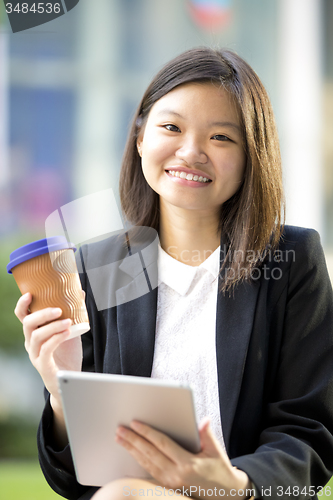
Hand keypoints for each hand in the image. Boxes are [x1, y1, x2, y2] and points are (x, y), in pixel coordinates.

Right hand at [14, 292, 82, 403]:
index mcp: (34, 332)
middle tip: (58, 309)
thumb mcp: (70, 329)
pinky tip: (67, 333)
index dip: (23, 305)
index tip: (30, 294)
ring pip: (37, 336)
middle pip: (28, 324)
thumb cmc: (68, 353)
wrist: (71, 378)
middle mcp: (31, 342)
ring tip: (68, 321)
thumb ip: (73, 313)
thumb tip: (79, 292)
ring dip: (53, 326)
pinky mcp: (43, 365)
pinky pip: (46, 350)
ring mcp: (35, 354)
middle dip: (42, 314)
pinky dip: (56, 339)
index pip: (22, 316)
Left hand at [115, 418, 250, 498]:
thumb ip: (207, 434)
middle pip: (149, 454)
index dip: (147, 433)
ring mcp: (170, 483)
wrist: (225, 494)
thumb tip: (203, 420)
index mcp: (188, 464)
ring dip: (132, 450)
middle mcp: (176, 475)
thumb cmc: (220, 469)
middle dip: (133, 440)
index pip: (162, 444)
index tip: (135, 423)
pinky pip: (149, 472)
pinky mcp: (168, 487)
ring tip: (120, 439)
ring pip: (146, 464)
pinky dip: (138, 462)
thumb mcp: (216, 450)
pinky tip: (131, 454)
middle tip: (120, 430)